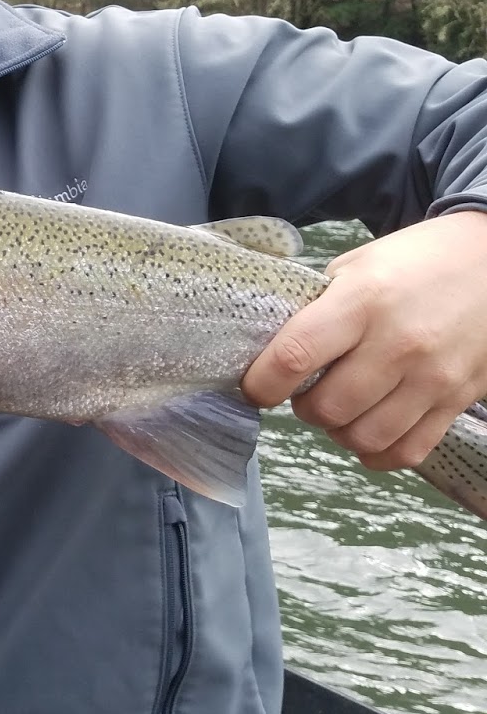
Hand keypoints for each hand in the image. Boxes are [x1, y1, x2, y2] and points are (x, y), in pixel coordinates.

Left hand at [241, 210, 486, 469]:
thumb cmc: (417, 261)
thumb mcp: (358, 265)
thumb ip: (318, 306)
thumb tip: (271, 347)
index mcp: (362, 300)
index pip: (295, 356)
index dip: (261, 383)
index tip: (254, 388)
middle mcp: (399, 343)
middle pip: (328, 407)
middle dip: (303, 407)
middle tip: (305, 393)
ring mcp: (433, 376)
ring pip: (365, 437)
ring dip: (338, 431)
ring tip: (339, 409)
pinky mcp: (459, 399)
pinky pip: (408, 450)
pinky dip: (378, 452)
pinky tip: (368, 432)